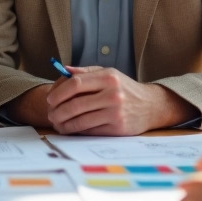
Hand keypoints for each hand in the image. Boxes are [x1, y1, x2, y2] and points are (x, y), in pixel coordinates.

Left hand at [46, 66, 189, 134]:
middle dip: (57, 111)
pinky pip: (90, 130)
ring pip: (80, 120)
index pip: (75, 83)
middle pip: (75, 104)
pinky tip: (70, 128)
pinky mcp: (117, 128)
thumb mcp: (109, 74)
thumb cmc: (125, 89)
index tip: (50, 98)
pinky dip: (76, 131)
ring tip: (56, 123)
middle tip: (50, 114)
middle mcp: (113, 94)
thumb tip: (63, 70)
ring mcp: (115, 112)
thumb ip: (86, 72)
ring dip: (64, 123)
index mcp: (108, 77)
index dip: (58, 92)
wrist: (151, 106)